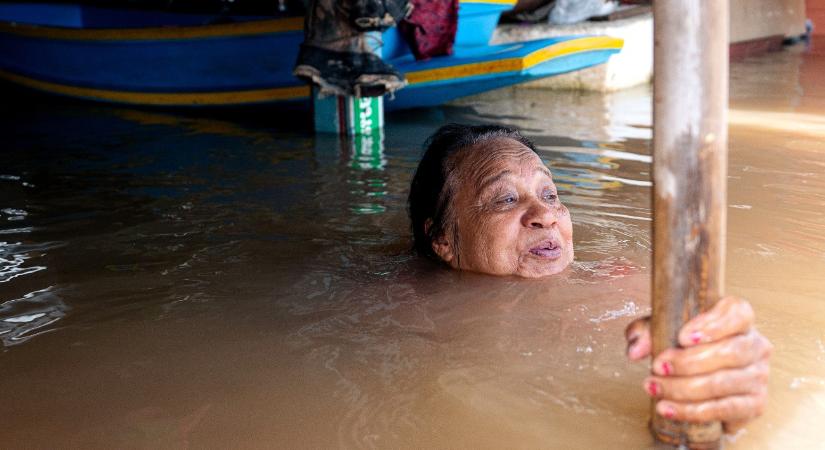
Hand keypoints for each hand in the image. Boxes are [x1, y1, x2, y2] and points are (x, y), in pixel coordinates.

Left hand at [624, 296, 772, 432]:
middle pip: (731, 352)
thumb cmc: (686, 346)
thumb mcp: (663, 329)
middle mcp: (756, 345)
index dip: (713, 325)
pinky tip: (668, 407)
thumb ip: (647, 332)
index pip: (737, 313)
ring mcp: (758, 376)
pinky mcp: (754, 404)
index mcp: (739, 319)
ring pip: (724, 383)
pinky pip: (725, 409)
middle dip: (689, 362)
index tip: (683, 337)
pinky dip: (692, 410)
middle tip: (659, 367)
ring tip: (655, 387)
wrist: (699, 378)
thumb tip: (635, 349)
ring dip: (683, 388)